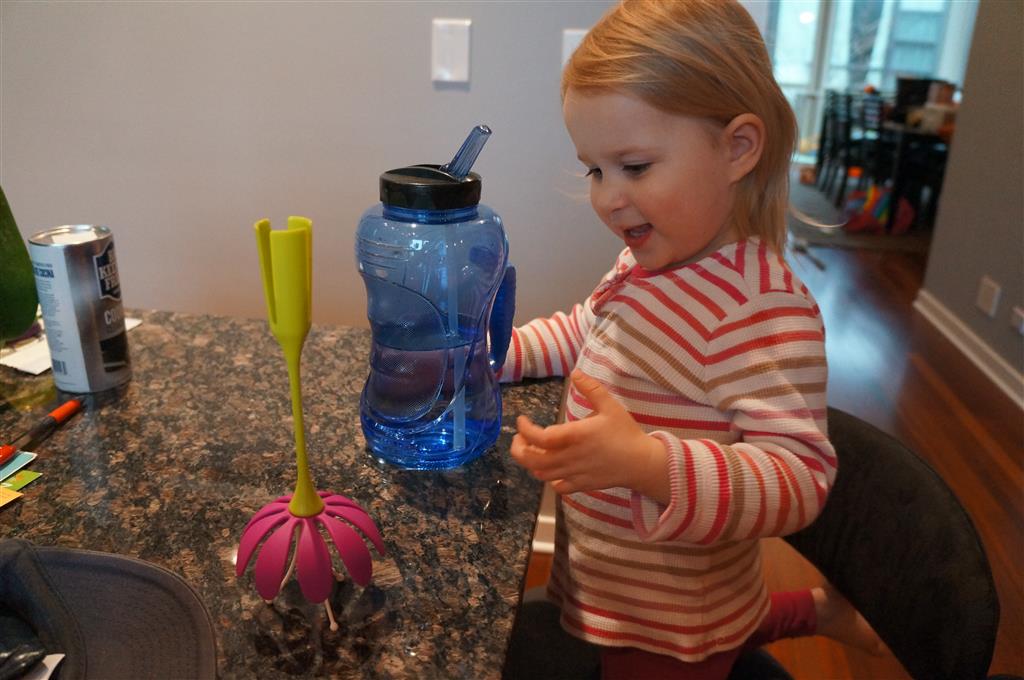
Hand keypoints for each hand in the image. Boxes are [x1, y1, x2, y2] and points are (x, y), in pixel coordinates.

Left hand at [510, 370, 669, 500]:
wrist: (642, 462)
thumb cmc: (625, 433)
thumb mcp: (610, 406)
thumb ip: (591, 388)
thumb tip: (574, 373)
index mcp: (575, 436)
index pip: (540, 437)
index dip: (525, 429)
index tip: (522, 420)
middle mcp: (570, 457)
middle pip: (533, 460)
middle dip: (519, 449)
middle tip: (519, 438)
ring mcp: (575, 473)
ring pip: (541, 474)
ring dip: (531, 463)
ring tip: (531, 450)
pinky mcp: (581, 485)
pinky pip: (557, 486)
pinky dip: (549, 478)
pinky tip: (551, 468)